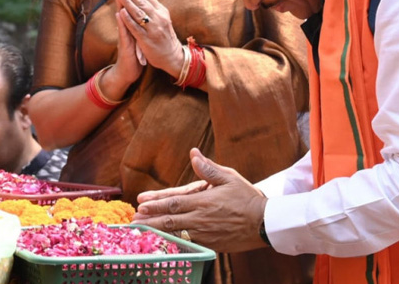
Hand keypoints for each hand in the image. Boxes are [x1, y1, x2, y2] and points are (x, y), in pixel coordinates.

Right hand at [100, 9, 142, 93]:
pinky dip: (122, 23)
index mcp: (132, 26)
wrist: (128, 71)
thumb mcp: (136, 37)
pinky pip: (124, 33)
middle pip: (126, 9)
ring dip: (121, 5)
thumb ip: (135, 24)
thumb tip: (138, 12)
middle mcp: (127, 29)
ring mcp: (125, 37)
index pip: (131, 8)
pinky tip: (120, 14)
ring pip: (123, 18)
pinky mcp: (125, 46)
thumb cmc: (133, 54)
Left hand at [114, 0, 184, 77]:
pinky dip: (128, 19)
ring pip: (138, 12)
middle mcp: (159, 18)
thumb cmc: (164, 37)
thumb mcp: (162, 19)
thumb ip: (152, 8)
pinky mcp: (147, 40)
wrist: (172, 56)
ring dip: (127, 2)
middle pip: (142, 1)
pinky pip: (136, 28)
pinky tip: (121, 12)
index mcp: (161, 11)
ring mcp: (153, 29)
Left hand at [134, 148, 268, 252]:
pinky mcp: (211, 245)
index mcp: (203, 201)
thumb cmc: (247, 198)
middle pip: (170, 219)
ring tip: (143, 230)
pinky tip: (164, 242)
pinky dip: (174, 243)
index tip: (141, 203)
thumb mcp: (229, 178)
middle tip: (134, 220)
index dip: (155, 203)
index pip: (173, 202)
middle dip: (150, 219)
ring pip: (176, 234)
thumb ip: (208, 169)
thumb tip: (193, 154)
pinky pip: (188, 244)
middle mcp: (201, 218)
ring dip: (158, 232)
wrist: (264, 223)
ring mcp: (205, 234)